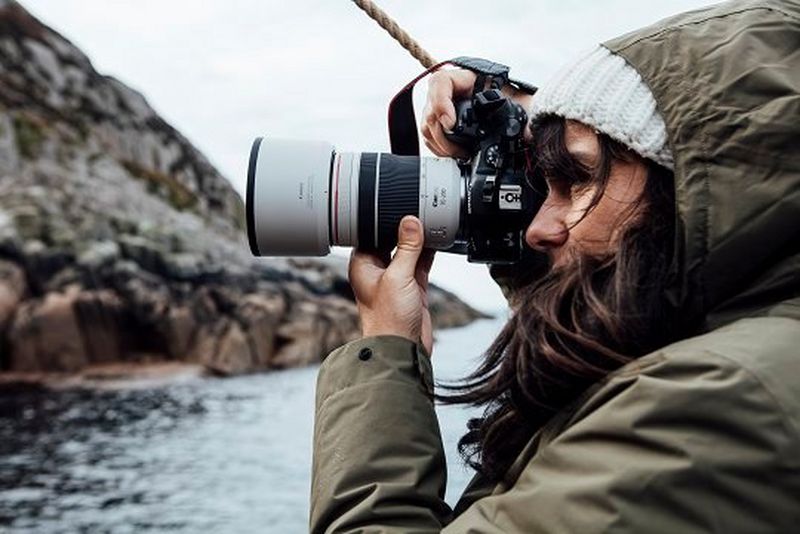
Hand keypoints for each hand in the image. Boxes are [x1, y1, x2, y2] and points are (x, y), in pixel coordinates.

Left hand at [349, 216, 435, 356]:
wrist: (403, 349)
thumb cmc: (388, 319)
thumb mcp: (398, 277)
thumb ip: (407, 248)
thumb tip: (410, 222)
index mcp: (363, 265)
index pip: (371, 234)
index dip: (384, 220)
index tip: (399, 206)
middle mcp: (378, 270)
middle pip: (391, 240)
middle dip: (405, 228)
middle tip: (419, 210)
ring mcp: (396, 278)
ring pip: (408, 251)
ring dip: (419, 240)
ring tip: (431, 222)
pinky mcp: (412, 287)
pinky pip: (421, 263)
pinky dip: (429, 253)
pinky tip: (437, 241)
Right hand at [421, 68, 534, 157]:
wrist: (522, 116)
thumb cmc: (520, 105)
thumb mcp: (519, 104)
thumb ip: (518, 112)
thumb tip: (522, 130)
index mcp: (468, 78)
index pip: (441, 82)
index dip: (441, 103)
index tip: (451, 123)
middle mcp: (452, 91)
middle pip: (430, 109)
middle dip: (443, 134)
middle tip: (460, 150)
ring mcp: (445, 107)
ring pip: (427, 124)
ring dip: (440, 143)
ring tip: (460, 154)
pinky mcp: (443, 123)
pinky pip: (429, 135)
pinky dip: (438, 147)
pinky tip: (453, 154)